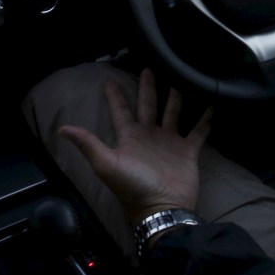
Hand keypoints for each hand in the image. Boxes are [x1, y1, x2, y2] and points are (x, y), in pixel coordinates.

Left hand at [57, 69, 211, 224]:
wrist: (162, 207)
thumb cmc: (132, 187)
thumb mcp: (106, 164)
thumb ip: (88, 143)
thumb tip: (62, 129)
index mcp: (129, 137)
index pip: (120, 112)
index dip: (115, 97)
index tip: (109, 82)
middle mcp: (149, 136)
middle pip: (147, 106)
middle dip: (147, 88)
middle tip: (148, 68)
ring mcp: (169, 142)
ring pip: (172, 113)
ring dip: (175, 98)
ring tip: (179, 78)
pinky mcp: (188, 150)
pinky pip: (198, 130)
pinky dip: (205, 119)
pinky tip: (211, 104)